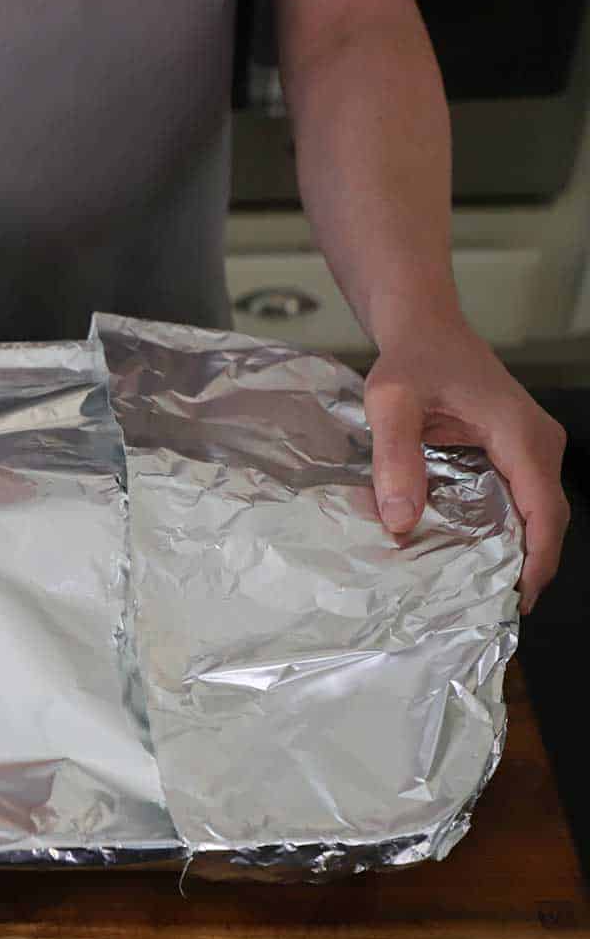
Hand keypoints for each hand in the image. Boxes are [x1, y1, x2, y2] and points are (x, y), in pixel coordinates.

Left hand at [364, 317, 568, 612]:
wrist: (425, 328)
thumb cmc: (411, 361)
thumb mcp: (390, 404)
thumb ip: (394, 459)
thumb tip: (401, 521)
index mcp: (519, 434)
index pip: (545, 509)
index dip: (537, 559)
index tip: (519, 598)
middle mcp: (537, 443)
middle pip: (549, 519)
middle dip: (529, 565)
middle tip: (492, 610)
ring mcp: (531, 447)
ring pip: (538, 511)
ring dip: (519, 550)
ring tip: (483, 593)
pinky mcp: (517, 451)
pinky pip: (523, 498)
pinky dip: (508, 528)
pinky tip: (475, 554)